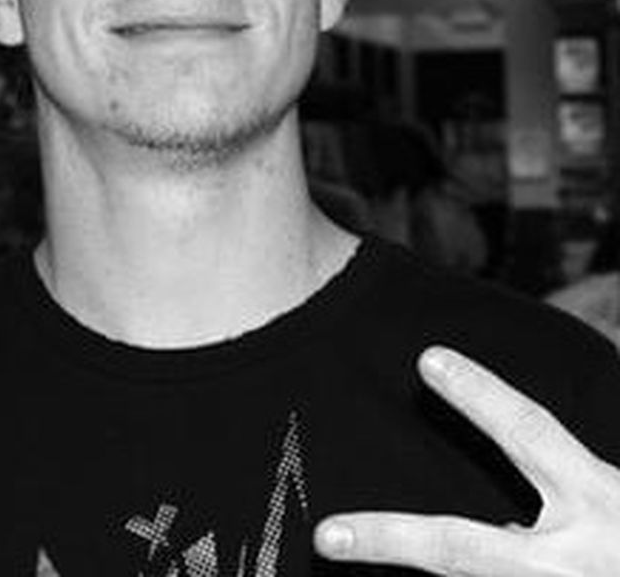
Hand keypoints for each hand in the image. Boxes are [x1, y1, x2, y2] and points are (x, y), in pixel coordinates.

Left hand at [314, 345, 619, 575]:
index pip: (533, 435)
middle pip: (465, 552)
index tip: (427, 358)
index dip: (481, 396)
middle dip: (391, 540)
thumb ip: (572, 471)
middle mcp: (574, 565)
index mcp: (602, 503)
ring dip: (411, 563)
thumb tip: (518, 435)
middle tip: (324, 538)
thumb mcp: (615, 491)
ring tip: (348, 550)